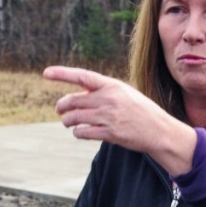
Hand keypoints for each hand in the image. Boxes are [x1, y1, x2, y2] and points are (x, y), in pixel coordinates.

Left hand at [43, 66, 194, 172]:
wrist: (159, 130)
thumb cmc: (141, 111)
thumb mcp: (125, 93)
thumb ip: (104, 91)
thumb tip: (79, 92)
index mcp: (113, 86)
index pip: (83, 76)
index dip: (62, 74)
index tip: (46, 73)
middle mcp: (109, 99)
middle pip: (73, 101)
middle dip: (62, 106)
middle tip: (60, 109)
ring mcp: (108, 117)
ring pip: (74, 118)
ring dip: (67, 121)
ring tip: (68, 122)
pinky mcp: (109, 133)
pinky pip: (82, 132)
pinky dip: (77, 132)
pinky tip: (80, 132)